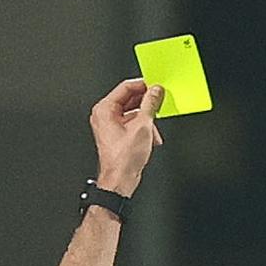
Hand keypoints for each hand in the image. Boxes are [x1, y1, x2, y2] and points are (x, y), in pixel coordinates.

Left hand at [91, 77, 164, 195]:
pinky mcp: (117, 134)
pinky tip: (151, 137)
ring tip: (155, 129)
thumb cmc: (123, 158)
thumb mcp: (142, 126)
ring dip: (147, 119)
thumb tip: (155, 91)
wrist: (120, 179)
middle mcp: (104, 115)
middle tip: (160, 103)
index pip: (125, 88)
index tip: (156, 86)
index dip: (143, 86)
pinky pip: (132, 123)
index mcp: (105, 109)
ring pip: (133, 113)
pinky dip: (144, 128)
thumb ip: (150, 105)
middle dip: (147, 104)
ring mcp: (110, 125)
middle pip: (129, 100)